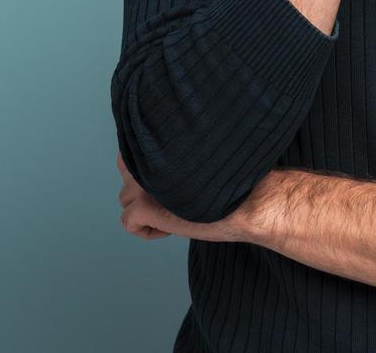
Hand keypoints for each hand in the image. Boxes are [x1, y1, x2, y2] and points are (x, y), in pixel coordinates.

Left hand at [116, 151, 253, 243]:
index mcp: (161, 145)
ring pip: (125, 201)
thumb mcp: (198, 162)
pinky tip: (169, 230)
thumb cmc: (233, 184)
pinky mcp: (145, 205)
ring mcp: (143, 182)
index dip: (148, 171)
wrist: (251, 202)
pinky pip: (129, 223)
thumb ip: (174, 157)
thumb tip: (155, 166)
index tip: (169, 184)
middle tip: (173, 200)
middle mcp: (148, 159)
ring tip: (175, 211)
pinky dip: (147, 231)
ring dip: (146, 210)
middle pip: (126, 178)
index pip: (130, 152)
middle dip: (144, 192)